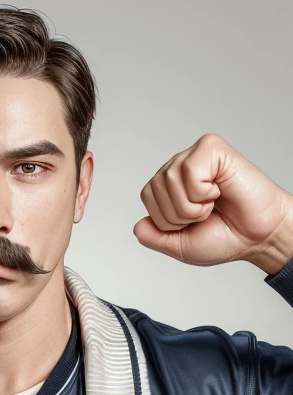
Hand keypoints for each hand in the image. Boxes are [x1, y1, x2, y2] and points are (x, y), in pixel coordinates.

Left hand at [133, 133, 292, 274]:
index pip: (147, 198)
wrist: (257, 237)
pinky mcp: (211, 148)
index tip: (193, 222)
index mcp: (168, 187)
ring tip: (212, 203)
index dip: (168, 220)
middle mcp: (178, 167)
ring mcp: (194, 155)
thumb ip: (154, 238)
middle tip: (205, 214)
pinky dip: (204, 191)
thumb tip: (137, 226)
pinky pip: (190, 171)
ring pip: (170, 180)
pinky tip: (219, 190)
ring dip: (193, 205)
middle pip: (154, 189)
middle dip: (180, 214)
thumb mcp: (179, 246)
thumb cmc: (224, 237)